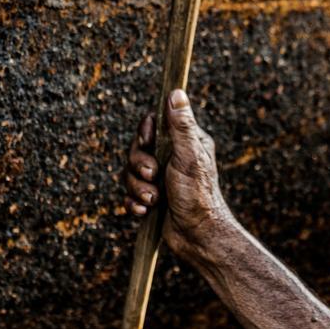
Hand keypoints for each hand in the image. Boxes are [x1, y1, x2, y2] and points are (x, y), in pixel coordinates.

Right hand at [123, 89, 233, 257]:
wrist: (198, 236)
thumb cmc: (199, 195)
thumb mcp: (190, 156)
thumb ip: (181, 126)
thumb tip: (177, 92)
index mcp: (185, 143)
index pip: (155, 125)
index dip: (145, 132)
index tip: (147, 140)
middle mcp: (172, 158)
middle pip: (137, 150)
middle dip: (139, 165)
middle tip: (152, 175)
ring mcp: (161, 179)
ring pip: (131, 174)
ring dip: (138, 188)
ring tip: (153, 200)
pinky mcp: (152, 199)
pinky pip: (130, 195)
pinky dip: (135, 203)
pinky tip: (145, 211)